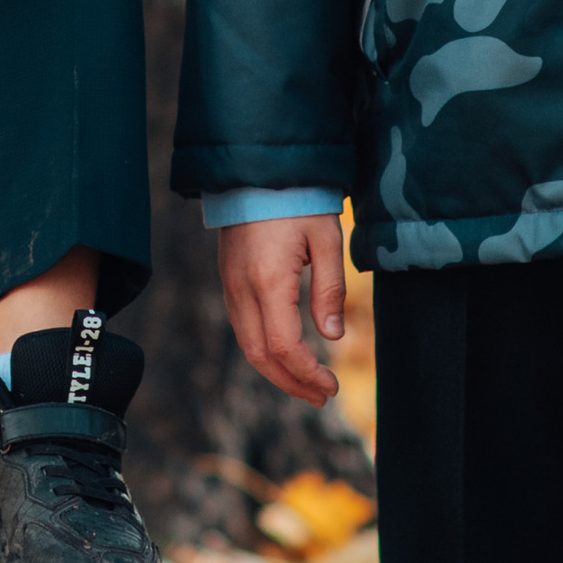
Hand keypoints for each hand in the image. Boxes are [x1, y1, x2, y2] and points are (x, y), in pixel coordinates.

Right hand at [218, 214, 347, 405]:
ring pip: (247, 344)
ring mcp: (230, 284)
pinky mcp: (228, 278)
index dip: (307, 373)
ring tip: (306, 384)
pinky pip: (242, 326)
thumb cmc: (297, 198)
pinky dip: (263, 350)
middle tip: (322, 396)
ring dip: (276, 371)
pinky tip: (285, 354)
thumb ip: (329, 290)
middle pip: (260, 355)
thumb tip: (333, 336)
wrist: (256, 167)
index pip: (283, 346)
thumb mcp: (326, 239)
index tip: (332, 385)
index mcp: (268, 281)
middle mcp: (241, 288)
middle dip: (291, 383)